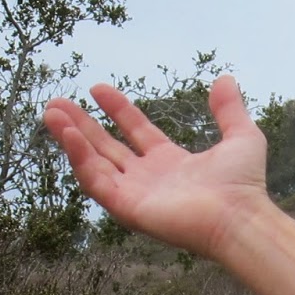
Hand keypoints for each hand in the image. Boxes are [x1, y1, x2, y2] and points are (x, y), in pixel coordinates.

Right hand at [43, 75, 274, 259]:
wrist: (240, 216)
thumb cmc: (243, 184)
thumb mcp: (241, 136)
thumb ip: (229, 109)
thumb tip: (225, 79)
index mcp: (171, 162)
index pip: (137, 132)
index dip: (118, 110)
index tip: (98, 88)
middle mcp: (150, 178)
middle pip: (107, 147)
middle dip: (81, 124)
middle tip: (56, 102)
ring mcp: (136, 193)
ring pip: (95, 163)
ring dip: (71, 138)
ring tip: (51, 113)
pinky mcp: (127, 208)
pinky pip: (96, 181)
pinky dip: (79, 158)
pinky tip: (68, 134)